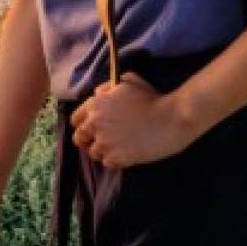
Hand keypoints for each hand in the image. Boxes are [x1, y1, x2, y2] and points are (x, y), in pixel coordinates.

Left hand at [70, 71, 194, 167]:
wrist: (171, 118)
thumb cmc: (152, 97)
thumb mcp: (127, 82)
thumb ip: (107, 87)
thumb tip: (98, 93)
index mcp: (95, 104)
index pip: (75, 119)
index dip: (83, 123)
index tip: (92, 127)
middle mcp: (95, 124)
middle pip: (79, 138)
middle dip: (89, 139)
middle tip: (104, 139)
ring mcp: (104, 143)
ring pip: (93, 153)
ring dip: (103, 150)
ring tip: (119, 146)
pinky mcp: (116, 159)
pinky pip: (107, 163)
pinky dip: (116, 160)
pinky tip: (127, 152)